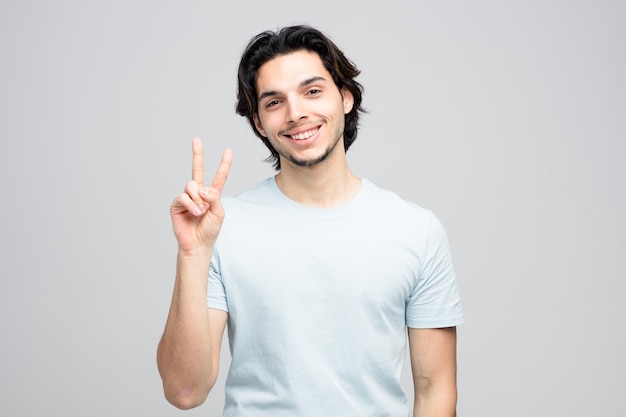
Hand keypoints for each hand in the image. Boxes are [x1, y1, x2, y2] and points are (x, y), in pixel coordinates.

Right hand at [170, 138, 232, 253]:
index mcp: (212, 194)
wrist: (197, 244)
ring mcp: (187, 197)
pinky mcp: (177, 204)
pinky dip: (191, 204)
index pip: (219, 176)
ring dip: (198, 198)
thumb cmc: (209, 230)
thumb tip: (201, 187)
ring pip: (192, 185)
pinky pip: (184, 196)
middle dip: (197, 154)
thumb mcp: (219, 212)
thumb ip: (214, 197)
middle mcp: (199, 193)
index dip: (224, 164)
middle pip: (197, 169)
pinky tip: (195, 212)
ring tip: (201, 211)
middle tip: (196, 139)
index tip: (228, 151)